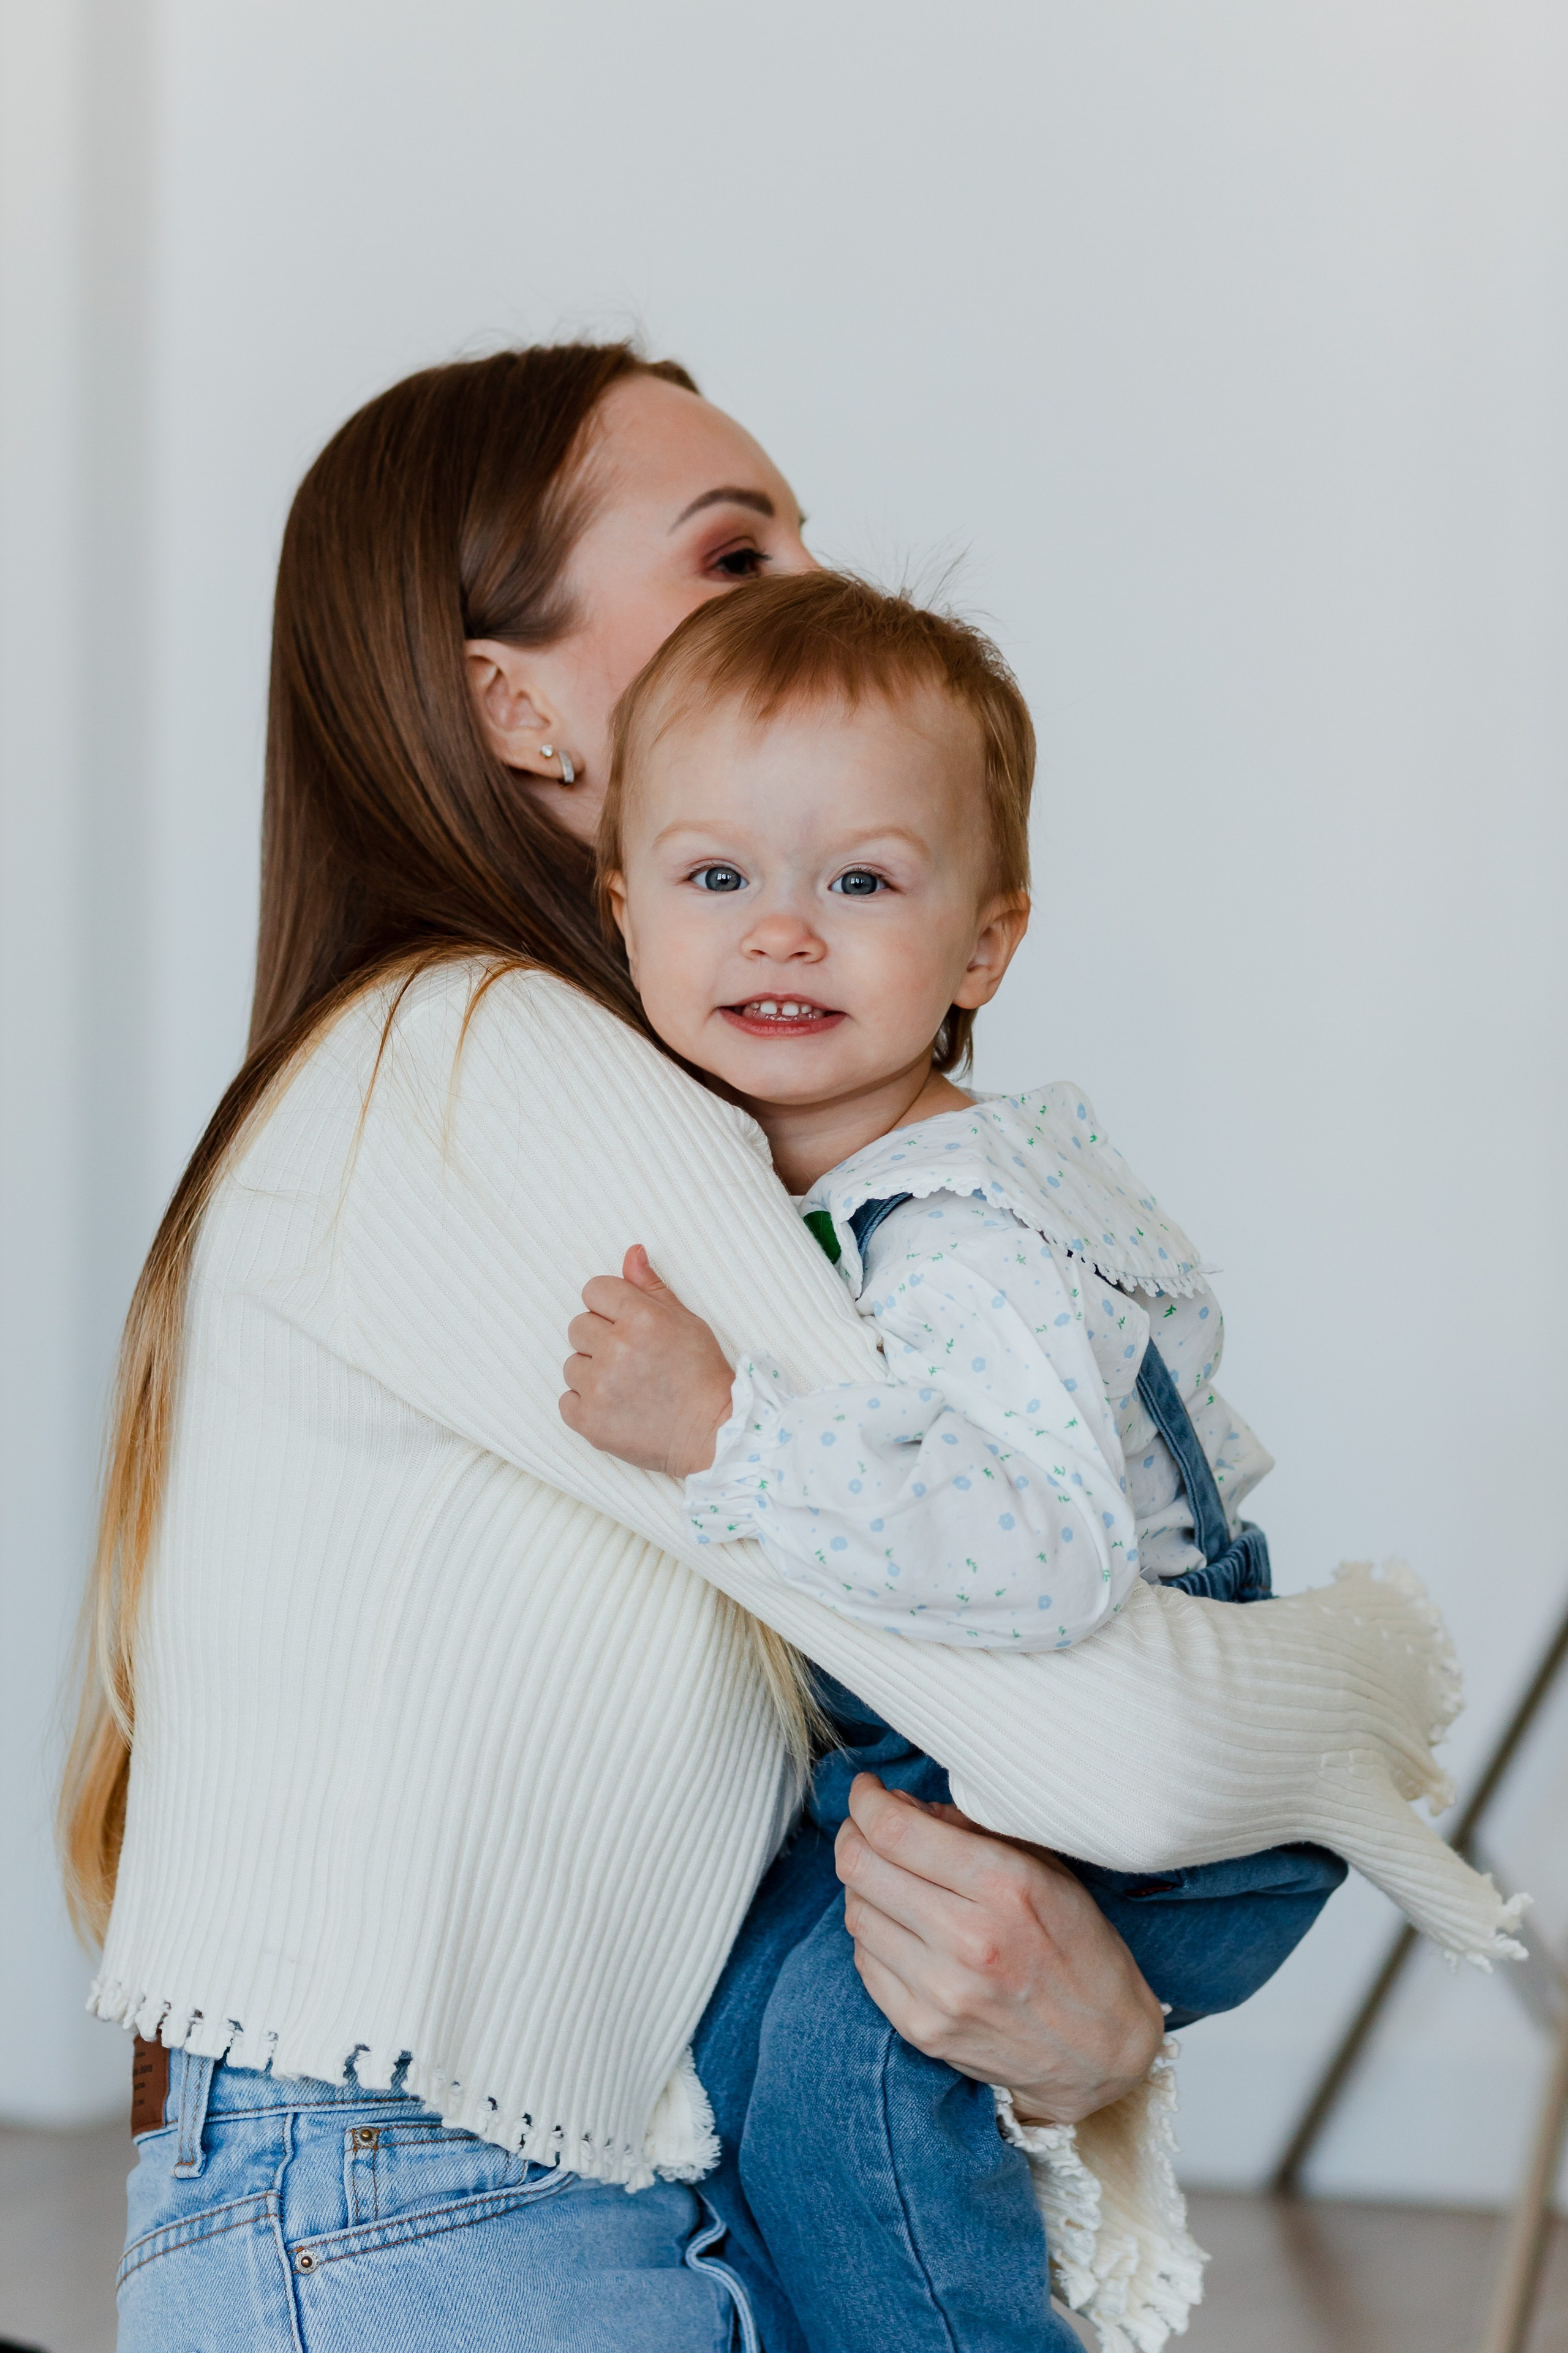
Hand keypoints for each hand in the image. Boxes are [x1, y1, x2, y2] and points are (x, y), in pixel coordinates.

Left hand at [560, 1245, 735, 1477]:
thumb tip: (631, 1253)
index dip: (609, 1306)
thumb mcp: (685, 1321)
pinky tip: (615, 1407)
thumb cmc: (702, 1374)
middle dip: (600, 1339)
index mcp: (641, 1318)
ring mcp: (600, 1387)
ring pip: (571, 1363)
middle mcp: (617, 1349)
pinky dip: (586, 1405)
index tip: (626, 1325)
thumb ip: (651, 1287)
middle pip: (578, 1326)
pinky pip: (566, 1400)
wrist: (712, 1434)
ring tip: (626, 1386)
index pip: (594, 1290)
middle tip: (631, 1359)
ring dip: (593, 1372)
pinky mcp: (589, 1421)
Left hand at [835, 1772, 1164, 2125]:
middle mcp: (967, 1940)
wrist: (1100, 2050)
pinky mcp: (922, 2030)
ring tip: (889, 1878)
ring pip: (855, 1913)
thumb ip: (971, 1829)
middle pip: (861, 1867)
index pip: (895, 1830)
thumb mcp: (1045, 1869)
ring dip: (861, 1885)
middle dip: (853, 1834)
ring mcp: (940, 1992)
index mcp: (1003, 1887)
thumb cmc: (1079, 1947)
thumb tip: (900, 1803)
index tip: (867, 1791)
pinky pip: (864, 1963)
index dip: (867, 1801)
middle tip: (865, 1826)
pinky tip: (898, 1925)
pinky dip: (872, 1933)